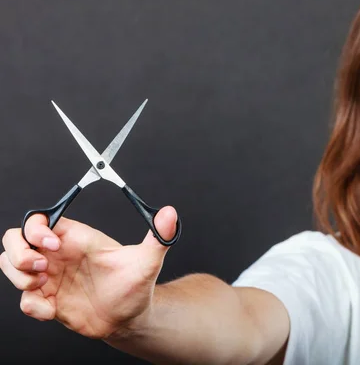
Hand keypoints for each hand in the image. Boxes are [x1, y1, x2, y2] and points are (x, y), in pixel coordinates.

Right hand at [0, 206, 177, 338]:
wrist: (129, 319)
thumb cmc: (135, 285)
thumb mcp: (147, 261)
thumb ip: (158, 237)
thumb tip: (171, 214)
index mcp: (76, 238)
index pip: (41, 220)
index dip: (37, 228)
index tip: (53, 244)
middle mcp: (58, 255)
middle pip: (15, 238)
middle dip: (18, 251)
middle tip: (40, 267)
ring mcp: (49, 278)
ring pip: (10, 264)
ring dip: (16, 275)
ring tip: (40, 285)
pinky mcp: (47, 301)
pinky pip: (23, 300)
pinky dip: (31, 305)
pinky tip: (51, 310)